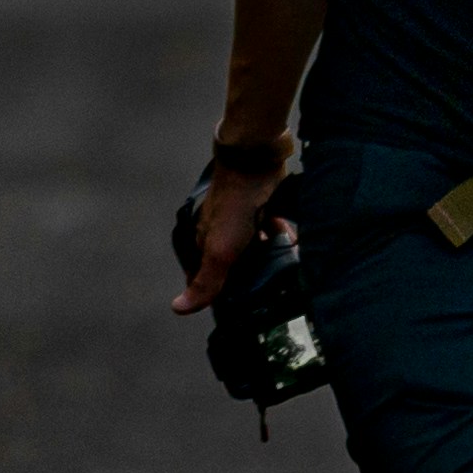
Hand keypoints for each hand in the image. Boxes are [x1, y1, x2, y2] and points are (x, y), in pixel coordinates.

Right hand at [172, 162, 289, 311]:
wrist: (256, 161)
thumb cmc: (234, 209)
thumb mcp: (219, 251)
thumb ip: (205, 282)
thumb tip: (177, 309)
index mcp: (204, 242)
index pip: (204, 276)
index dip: (216, 294)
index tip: (236, 311)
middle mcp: (220, 232)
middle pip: (231, 264)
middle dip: (246, 279)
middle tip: (268, 297)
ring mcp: (242, 220)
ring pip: (253, 249)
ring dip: (266, 261)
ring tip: (286, 278)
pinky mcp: (262, 208)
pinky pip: (272, 230)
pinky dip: (281, 240)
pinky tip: (295, 249)